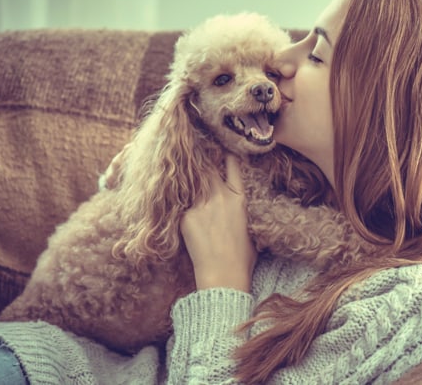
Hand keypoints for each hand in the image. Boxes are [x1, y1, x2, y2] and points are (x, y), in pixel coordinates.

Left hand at [179, 154, 255, 291]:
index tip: (220, 147)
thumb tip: (235, 209)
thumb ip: (239, 211)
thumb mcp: (250, 229)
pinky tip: (171, 197)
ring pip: (192, 182)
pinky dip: (178, 201)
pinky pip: (181, 203)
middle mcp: (220, 196)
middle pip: (206, 169)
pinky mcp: (185, 216)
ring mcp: (201, 205)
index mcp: (238, 198)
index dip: (225, 154)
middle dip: (200, 161)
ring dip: (187, 177)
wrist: (223, 274)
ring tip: (176, 165)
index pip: (232, 166)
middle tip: (191, 150)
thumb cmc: (241, 258)